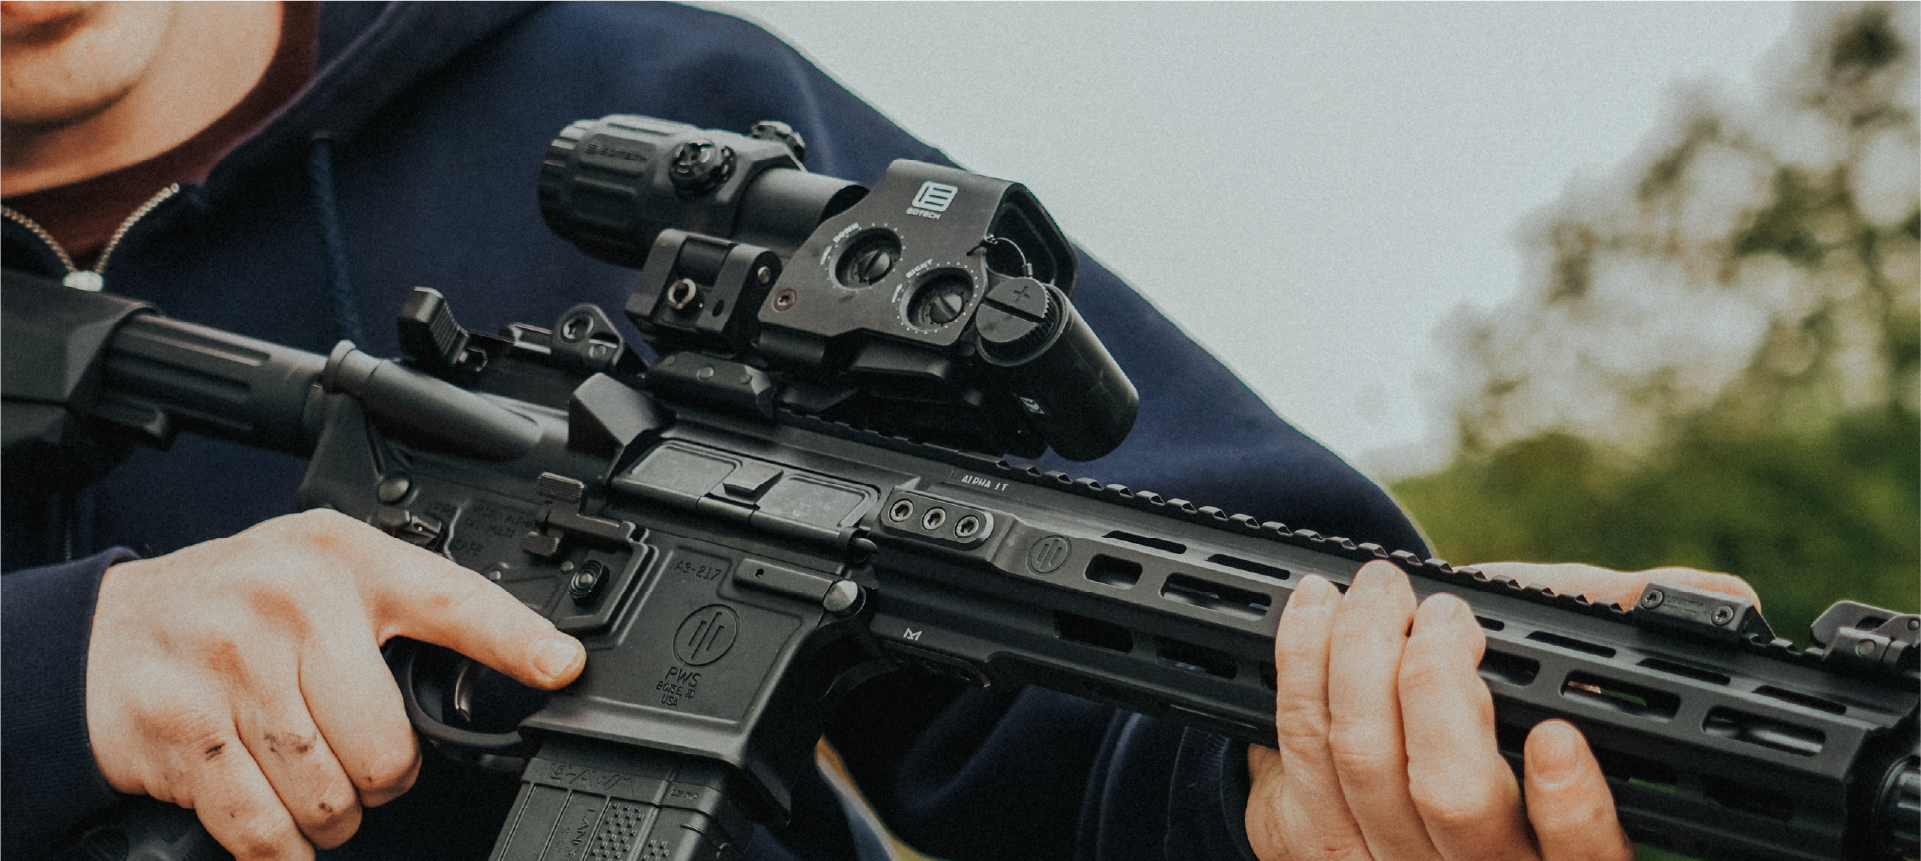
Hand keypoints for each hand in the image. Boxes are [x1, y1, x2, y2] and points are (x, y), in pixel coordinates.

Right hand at [85, 509, 586, 860]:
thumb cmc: (229, 612)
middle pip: (387, 745)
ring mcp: (234, 664)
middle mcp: (293, 602)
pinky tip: (276, 825)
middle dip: (381, 779)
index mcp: (344, 559)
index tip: (560, 666)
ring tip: (306, 781)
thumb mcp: (316, 576)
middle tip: (354, 760)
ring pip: (330, 795)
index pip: (449, 597)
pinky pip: (265, 828)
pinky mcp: (185, 728)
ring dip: (328, 816)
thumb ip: (393, 612)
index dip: (512, 639)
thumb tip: (501, 664)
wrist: (95, 635)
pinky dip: (280, 851)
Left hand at [1244, 560, 1755, 860]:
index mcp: (1561, 853)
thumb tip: (1710, 596)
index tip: (1558, 737)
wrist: (1376, 732)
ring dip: (1361, 654)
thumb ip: (1621, 625)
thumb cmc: (1490, 693)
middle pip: (1452, 798)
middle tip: (1444, 611)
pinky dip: (1302, 660)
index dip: (1573, 811)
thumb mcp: (1561, 663)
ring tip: (1376, 587)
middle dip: (1437, 684)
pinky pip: (1298, 743)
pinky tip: (1315, 608)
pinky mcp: (1303, 835)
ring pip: (1364, 761)